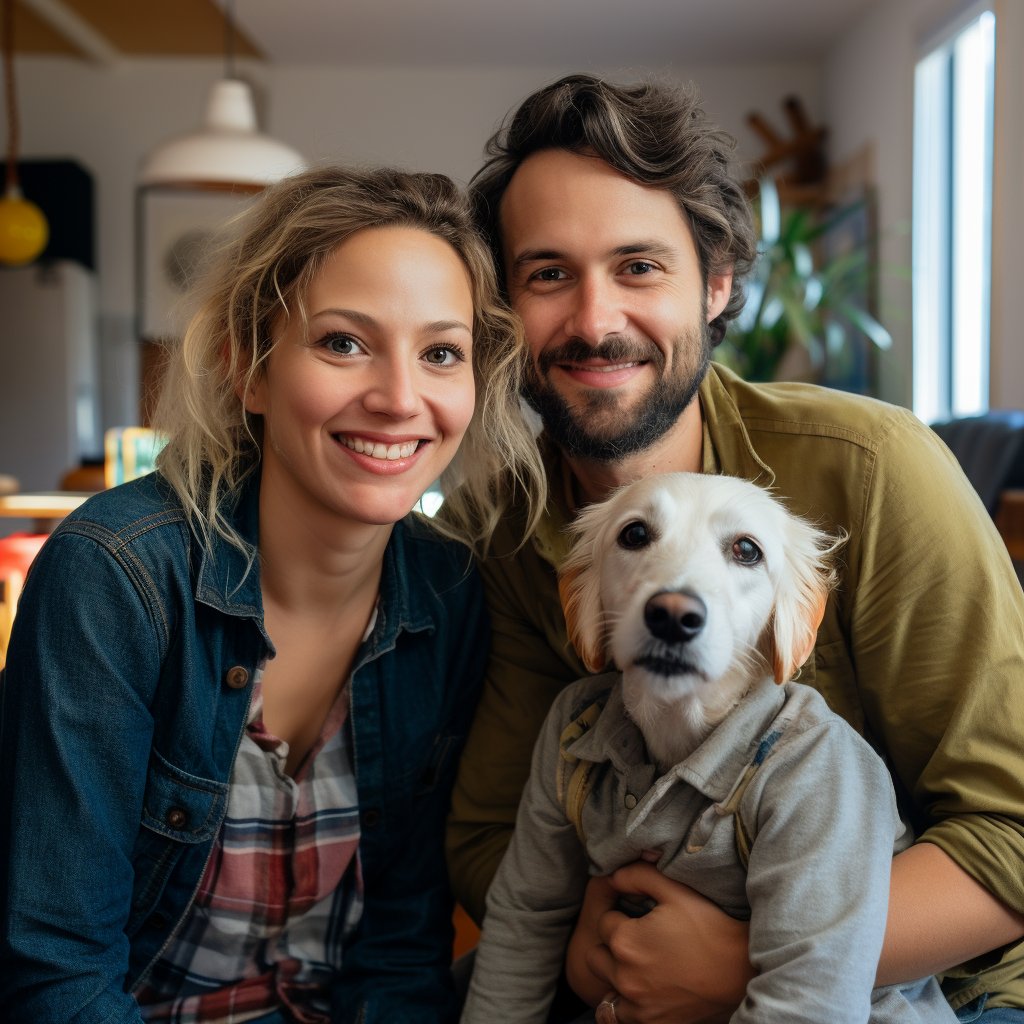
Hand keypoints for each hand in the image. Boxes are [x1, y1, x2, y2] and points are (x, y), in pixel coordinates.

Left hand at [566, 862, 752, 1023]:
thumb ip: (638, 876)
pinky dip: (624, 1004)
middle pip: (596, 955)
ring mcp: (636, 1005)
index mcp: (626, 940)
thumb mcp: (674, 890)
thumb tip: (612, 875)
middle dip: (612, 946)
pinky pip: (617, 1016)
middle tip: (638, 942)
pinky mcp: (649, 1023)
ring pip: (605, 986)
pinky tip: (642, 990)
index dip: (621, 918)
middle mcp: (624, 976)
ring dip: (615, 975)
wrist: (741, 971)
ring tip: (639, 966)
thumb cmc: (709, 926)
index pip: (604, 923)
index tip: (639, 919)